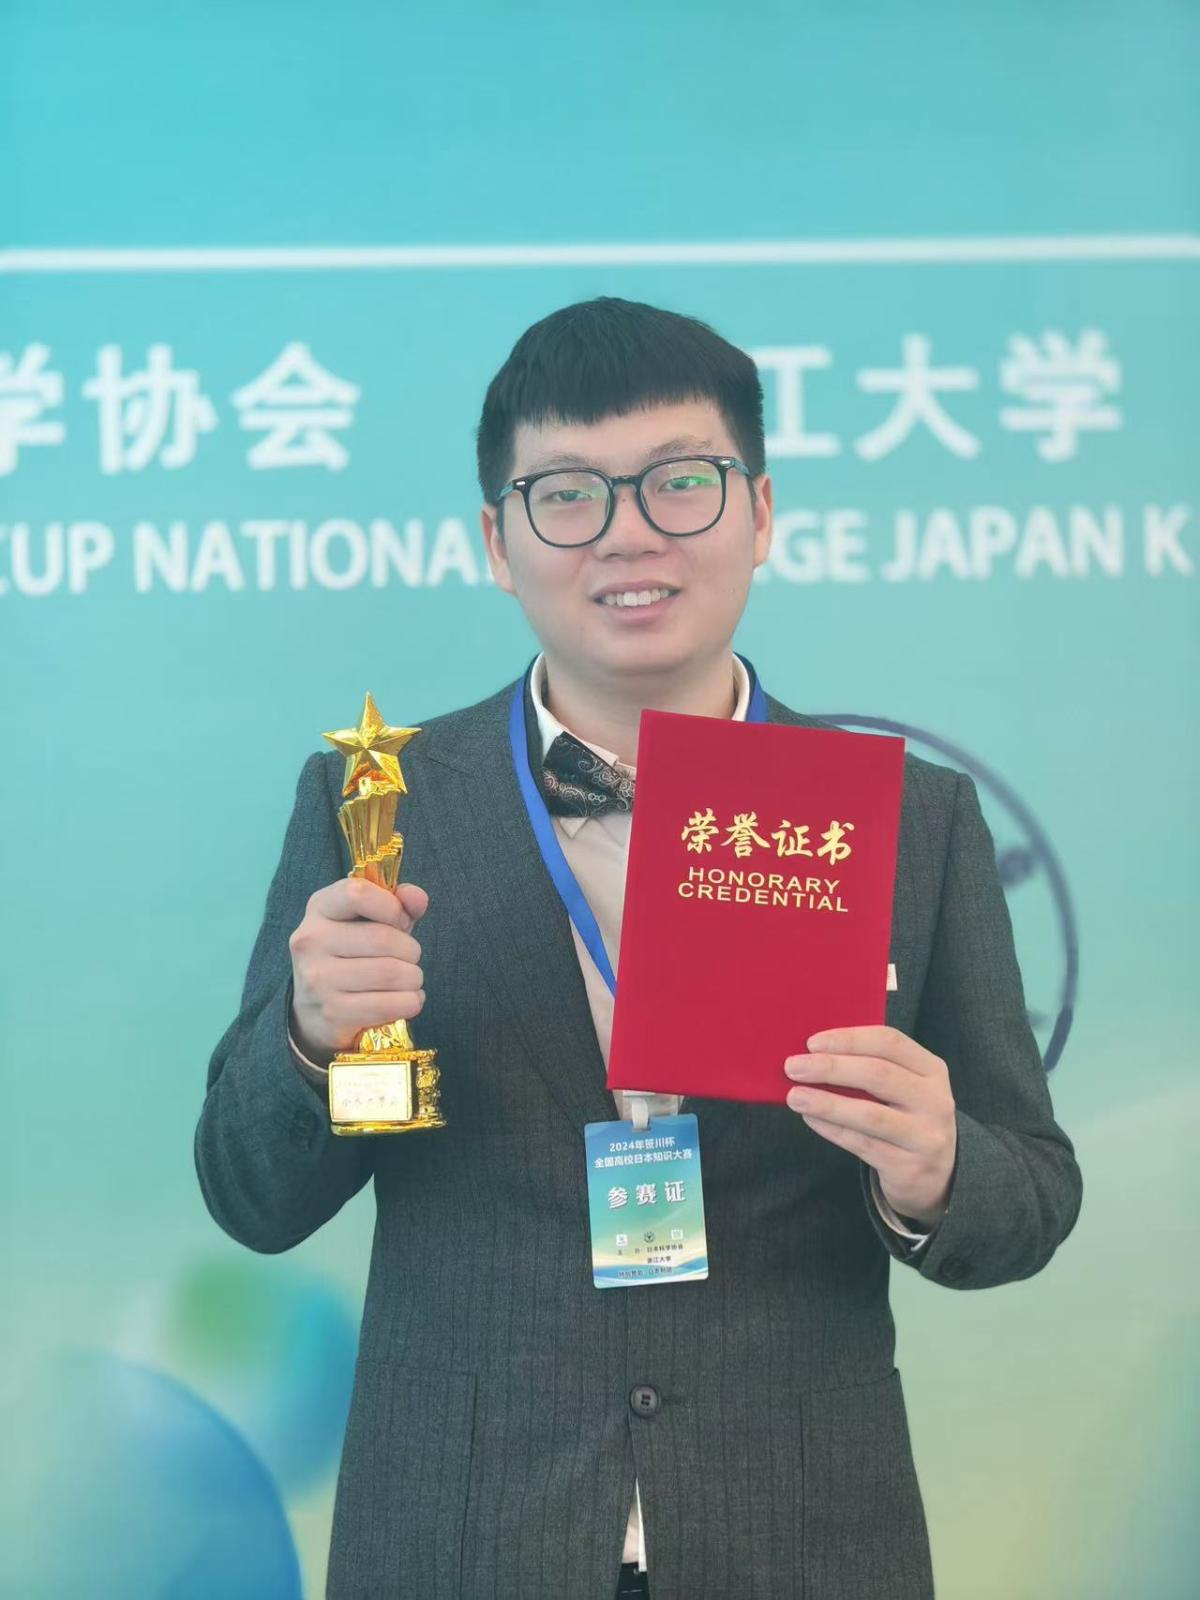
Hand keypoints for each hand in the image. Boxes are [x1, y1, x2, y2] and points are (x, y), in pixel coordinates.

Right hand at [288, 877, 428, 1063]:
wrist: (312, 1010)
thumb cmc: (350, 955)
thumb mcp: (368, 921)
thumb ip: (397, 903)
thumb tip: (417, 898)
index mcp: (320, 908)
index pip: (358, 894)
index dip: (392, 907)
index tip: (400, 922)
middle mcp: (312, 941)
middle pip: (383, 939)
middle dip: (411, 950)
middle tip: (410, 959)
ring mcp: (318, 979)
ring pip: (390, 973)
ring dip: (414, 978)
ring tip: (410, 980)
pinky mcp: (332, 1013)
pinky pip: (390, 1005)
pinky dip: (411, 1002)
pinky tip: (407, 1000)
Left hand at [783, 1026, 956, 1225]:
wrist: (940, 1176)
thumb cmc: (907, 1118)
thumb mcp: (905, 1087)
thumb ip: (872, 1067)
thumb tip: (814, 1054)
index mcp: (932, 1070)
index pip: (890, 1042)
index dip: (849, 1039)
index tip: (812, 1043)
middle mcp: (935, 1101)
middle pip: (878, 1075)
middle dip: (831, 1068)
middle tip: (793, 1067)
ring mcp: (925, 1136)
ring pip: (869, 1114)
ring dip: (826, 1102)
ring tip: (795, 1096)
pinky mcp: (909, 1167)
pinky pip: (862, 1144)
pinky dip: (832, 1129)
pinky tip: (811, 1118)